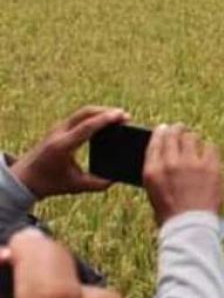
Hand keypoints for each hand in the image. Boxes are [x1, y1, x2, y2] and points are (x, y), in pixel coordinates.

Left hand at [10, 106, 127, 198]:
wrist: (24, 179)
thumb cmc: (49, 183)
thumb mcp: (75, 186)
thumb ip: (97, 184)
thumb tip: (116, 179)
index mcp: (63, 146)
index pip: (87, 126)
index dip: (106, 119)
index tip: (122, 116)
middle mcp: (59, 133)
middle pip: (85, 112)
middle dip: (106, 111)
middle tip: (125, 116)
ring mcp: (57, 128)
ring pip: (82, 112)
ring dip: (101, 112)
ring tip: (118, 118)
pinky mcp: (58, 128)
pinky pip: (78, 116)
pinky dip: (93, 116)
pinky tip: (104, 121)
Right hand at [143, 124, 223, 226]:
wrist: (190, 226)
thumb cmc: (171, 213)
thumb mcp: (153, 191)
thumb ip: (157, 171)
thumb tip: (163, 155)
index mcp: (153, 171)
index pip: (155, 142)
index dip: (160, 132)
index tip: (164, 129)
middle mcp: (170, 163)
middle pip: (173, 134)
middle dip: (176, 130)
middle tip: (180, 129)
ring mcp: (191, 163)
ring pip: (192, 137)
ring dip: (192, 139)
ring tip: (194, 143)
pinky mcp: (210, 166)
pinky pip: (210, 147)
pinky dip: (208, 149)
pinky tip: (207, 154)